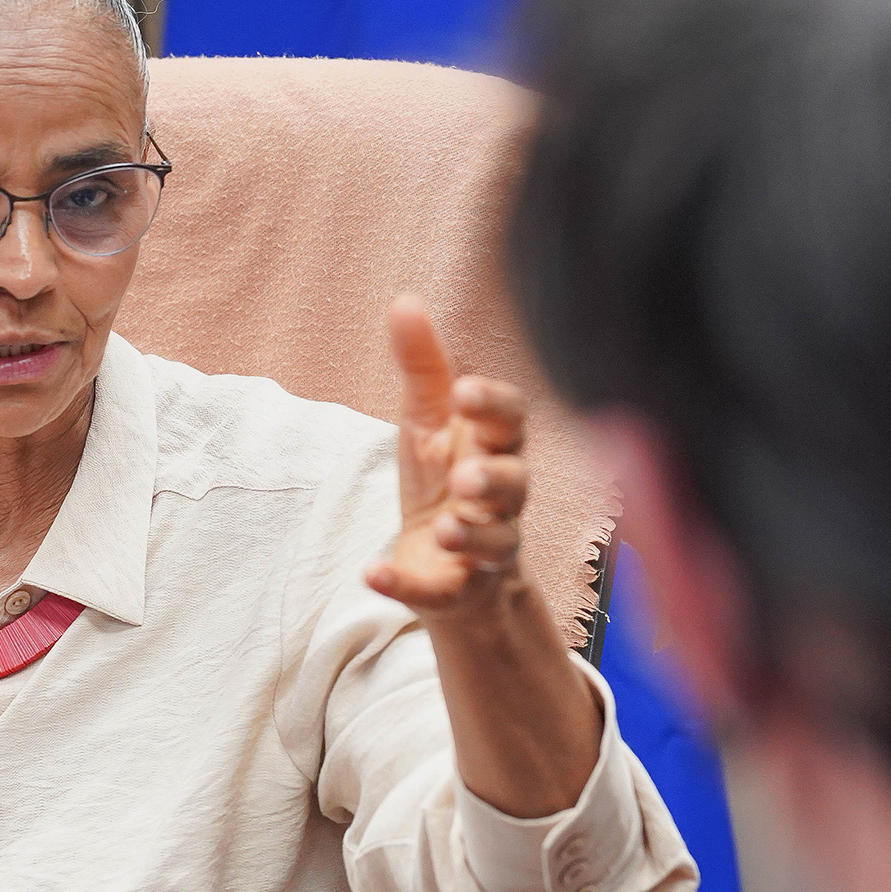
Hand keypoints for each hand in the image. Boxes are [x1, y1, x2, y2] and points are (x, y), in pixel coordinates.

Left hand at [366, 297, 531, 616]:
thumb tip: (405, 298)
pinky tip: (374, 572)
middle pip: (515, 484)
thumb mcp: (427, 420)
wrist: (445, 562)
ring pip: (495, 544)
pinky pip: (439, 592)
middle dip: (495, 479)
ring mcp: (484, 548)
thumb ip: (422, 366)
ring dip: (471, 536)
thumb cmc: (443, 476)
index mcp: (493, 447)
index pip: (510, 421)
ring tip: (447, 528)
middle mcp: (501, 499)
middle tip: (466, 476)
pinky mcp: (456, 591)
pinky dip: (407, 584)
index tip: (464, 392)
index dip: (492, 407)